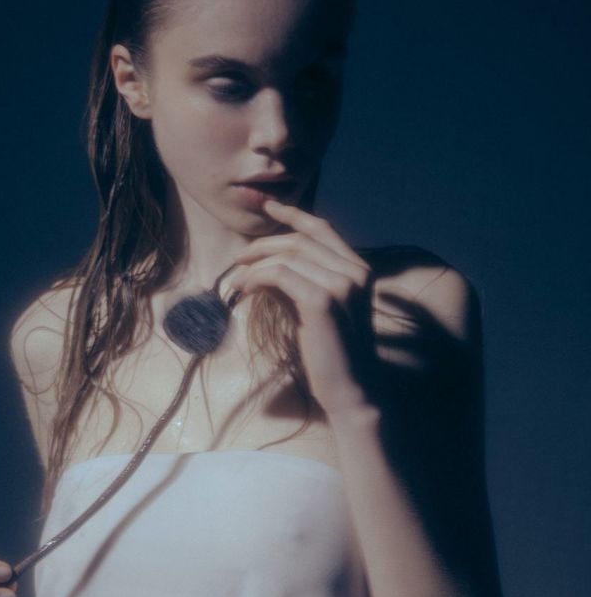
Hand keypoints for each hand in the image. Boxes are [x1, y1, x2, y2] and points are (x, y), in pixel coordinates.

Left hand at [228, 199, 378, 416]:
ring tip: (237, 280)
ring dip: (254, 264)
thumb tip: (262, 268)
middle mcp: (354, 272)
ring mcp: (341, 284)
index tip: (268, 206)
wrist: (351, 390)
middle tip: (238, 259)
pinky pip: (279, 275)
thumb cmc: (331, 354)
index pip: (323, 230)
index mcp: (359, 271)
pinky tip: (244, 290)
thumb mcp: (313, 309)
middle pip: (300, 240)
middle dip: (263, 245)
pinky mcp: (321, 301)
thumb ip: (296, 283)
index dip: (294, 214)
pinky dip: (256, 278)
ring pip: (287, 255)